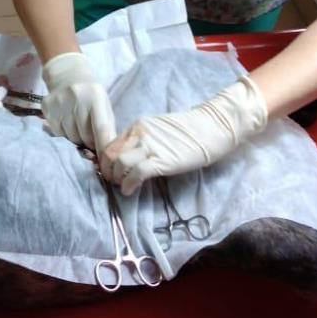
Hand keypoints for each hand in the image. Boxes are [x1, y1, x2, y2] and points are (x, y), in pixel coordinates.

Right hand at [41, 52, 116, 149]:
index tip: (107, 162)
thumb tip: (108, 153)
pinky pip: (58, 133)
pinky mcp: (47, 108)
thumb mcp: (104, 105)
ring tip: (78, 128)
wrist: (67, 74)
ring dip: (77, 139)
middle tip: (92, 139)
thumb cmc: (91, 94)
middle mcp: (76, 99)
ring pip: (70, 137)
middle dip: (90, 143)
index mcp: (95, 96)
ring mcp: (59, 103)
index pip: (101, 128)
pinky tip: (67, 123)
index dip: (104, 147)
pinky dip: (64, 134)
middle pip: (84, 136)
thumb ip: (107, 127)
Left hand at [100, 76, 267, 194]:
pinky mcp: (162, 161)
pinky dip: (128, 184)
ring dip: (116, 178)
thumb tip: (128, 157)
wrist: (211, 127)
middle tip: (112, 181)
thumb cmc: (187, 131)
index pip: (109, 143)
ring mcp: (151, 147)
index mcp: (137, 126)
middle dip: (107, 170)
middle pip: (110, 153)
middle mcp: (140, 134)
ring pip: (119, 162)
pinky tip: (130, 190)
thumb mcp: (157, 130)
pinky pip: (136, 173)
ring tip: (121, 186)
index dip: (105, 160)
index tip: (109, 171)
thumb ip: (141, 140)